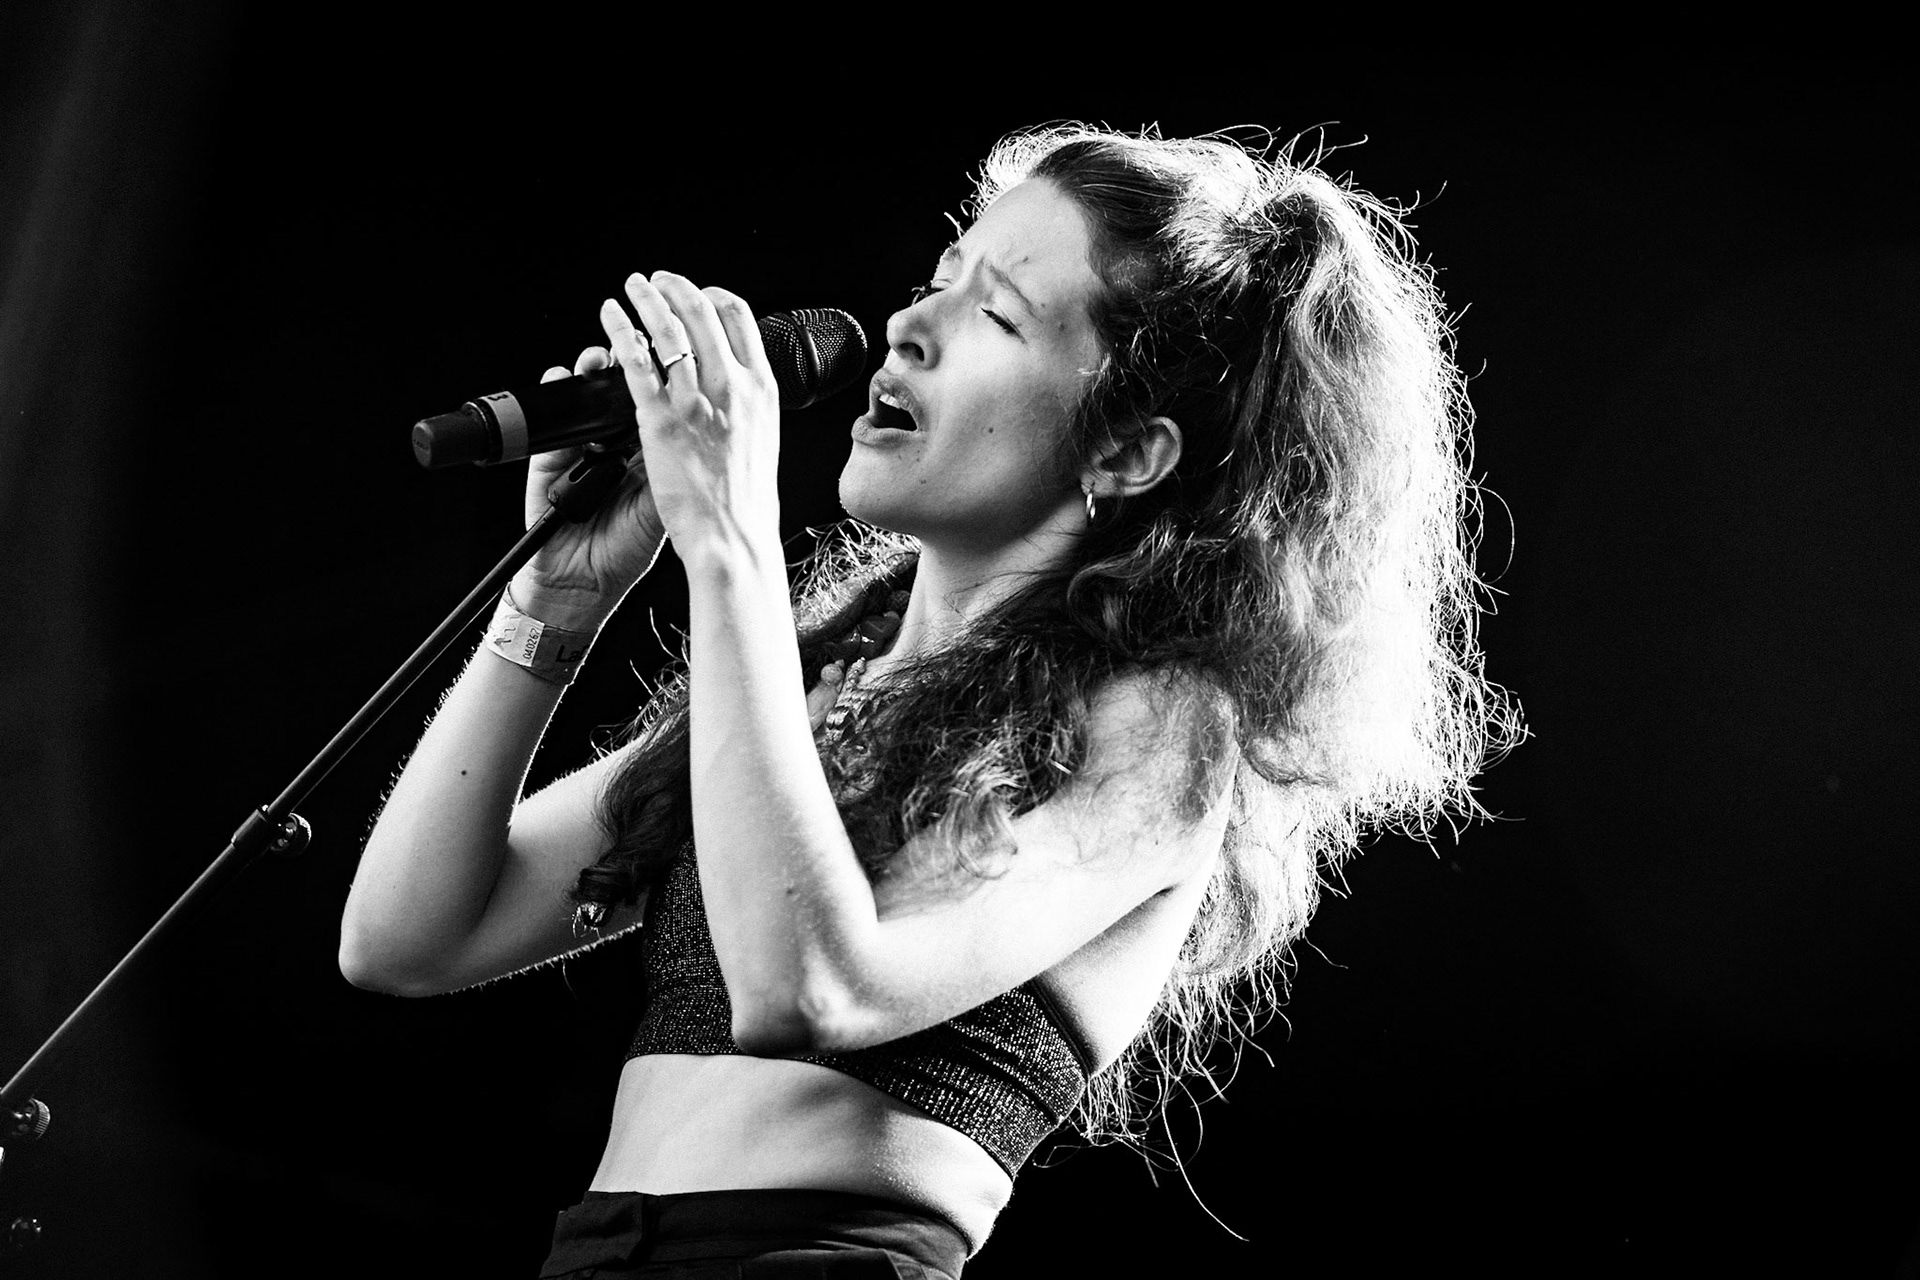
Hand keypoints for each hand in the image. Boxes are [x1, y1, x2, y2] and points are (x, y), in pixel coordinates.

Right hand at [514, 346, 665, 629]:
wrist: (582, 587)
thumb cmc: (625, 554)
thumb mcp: (662, 507)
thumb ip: (680, 469)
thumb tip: (708, 430)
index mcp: (652, 455)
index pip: (664, 403)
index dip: (668, 378)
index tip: (677, 354)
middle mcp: (618, 446)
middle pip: (627, 390)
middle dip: (632, 362)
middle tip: (641, 344)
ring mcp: (582, 447)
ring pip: (588, 395)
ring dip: (594, 370)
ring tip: (603, 357)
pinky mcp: (548, 456)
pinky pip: (550, 414)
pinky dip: (556, 390)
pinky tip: (564, 376)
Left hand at [600, 271, 781, 569]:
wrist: (733, 539)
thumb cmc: (745, 505)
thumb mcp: (762, 443)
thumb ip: (747, 409)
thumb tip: (734, 390)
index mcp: (761, 391)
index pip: (740, 319)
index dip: (714, 296)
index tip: (698, 293)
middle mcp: (732, 388)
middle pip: (702, 312)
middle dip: (675, 287)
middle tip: (658, 280)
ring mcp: (696, 401)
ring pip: (667, 328)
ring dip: (646, 298)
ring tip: (633, 287)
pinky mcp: (661, 420)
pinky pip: (636, 361)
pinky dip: (620, 331)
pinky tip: (610, 317)